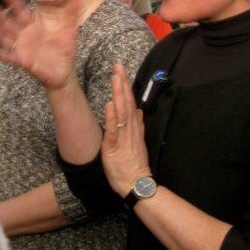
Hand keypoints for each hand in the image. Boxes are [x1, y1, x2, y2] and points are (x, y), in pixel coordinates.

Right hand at [0, 0, 76, 90]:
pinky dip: (2, 54)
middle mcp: (25, 37)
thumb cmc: (64, 52)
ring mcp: (23, 49)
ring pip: (5, 37)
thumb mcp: (68, 33)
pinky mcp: (24, 62)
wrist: (64, 73)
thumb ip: (70, 17)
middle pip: (7, 22)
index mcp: (33, 28)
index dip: (14, 1)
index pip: (21, 11)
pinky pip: (11, 57)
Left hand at [101, 62, 151, 197]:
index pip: (130, 103)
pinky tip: (109, 104)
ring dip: (118, 94)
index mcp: (134, 128)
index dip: (126, 86)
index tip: (121, 71)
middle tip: (117, 65)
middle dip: (122, 83)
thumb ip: (138, 127)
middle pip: (127, 102)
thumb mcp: (138, 143)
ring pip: (121, 112)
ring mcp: (123, 137)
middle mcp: (130, 129)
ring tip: (115, 78)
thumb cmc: (134, 166)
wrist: (137, 184)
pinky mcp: (114, 147)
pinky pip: (113, 130)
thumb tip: (139, 112)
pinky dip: (112, 116)